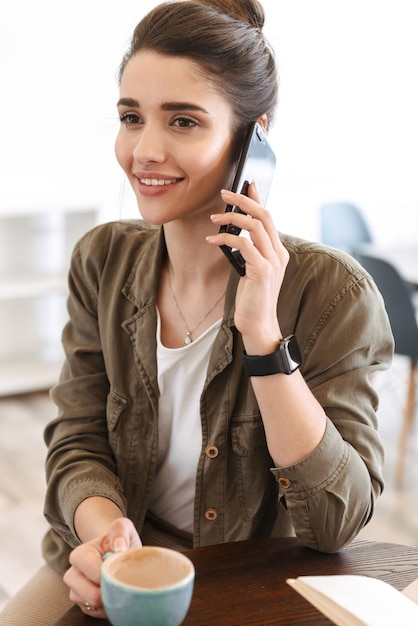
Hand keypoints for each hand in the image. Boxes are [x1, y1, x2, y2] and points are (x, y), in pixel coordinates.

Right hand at [63, 517, 141, 617]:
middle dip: (110, 591)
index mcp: (79, 555)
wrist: (115, 550)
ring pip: (93, 606)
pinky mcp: (82, 604)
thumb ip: (120, 530)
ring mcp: (76, 591)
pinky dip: (108, 607)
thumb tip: (119, 547)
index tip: (121, 569)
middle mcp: (72, 575)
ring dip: (110, 600)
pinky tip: (115, 594)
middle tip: (123, 581)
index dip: (111, 575)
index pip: (94, 573)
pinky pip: (96, 613)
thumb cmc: (118, 539)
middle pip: (91, 595)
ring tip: (119, 585)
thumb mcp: (122, 527)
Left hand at [208, 184, 288, 353]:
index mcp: (278, 252)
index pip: (269, 217)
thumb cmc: (253, 300)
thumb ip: (251, 253)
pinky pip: (243, 244)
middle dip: (243, 200)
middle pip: (264, 215)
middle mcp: (279, 253)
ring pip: (254, 226)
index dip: (257, 199)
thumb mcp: (252, 271)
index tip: (246, 185)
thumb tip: (237, 235)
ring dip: (231, 217)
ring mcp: (272, 262)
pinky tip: (212, 239)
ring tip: (214, 217)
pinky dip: (226, 237)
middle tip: (224, 193)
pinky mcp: (262, 271)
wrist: (259, 325)